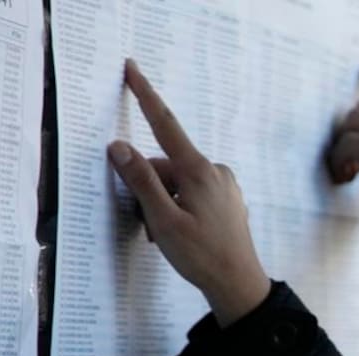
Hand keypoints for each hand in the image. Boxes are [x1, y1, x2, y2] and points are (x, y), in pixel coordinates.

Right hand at [108, 59, 270, 326]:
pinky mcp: (228, 199)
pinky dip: (179, 208)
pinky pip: (193, 193)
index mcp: (199, 171)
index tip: (132, 68)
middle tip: (151, 227)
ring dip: (163, 204)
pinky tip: (183, 234)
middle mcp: (216, 171)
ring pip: (178, 182)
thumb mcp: (163, 220)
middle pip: (166, 166)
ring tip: (167, 237)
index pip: (165, 124)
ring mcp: (225, 185)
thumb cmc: (202, 256)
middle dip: (150, 190)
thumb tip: (119, 146)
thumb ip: (141, 181)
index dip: (145, 96)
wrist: (240, 285)